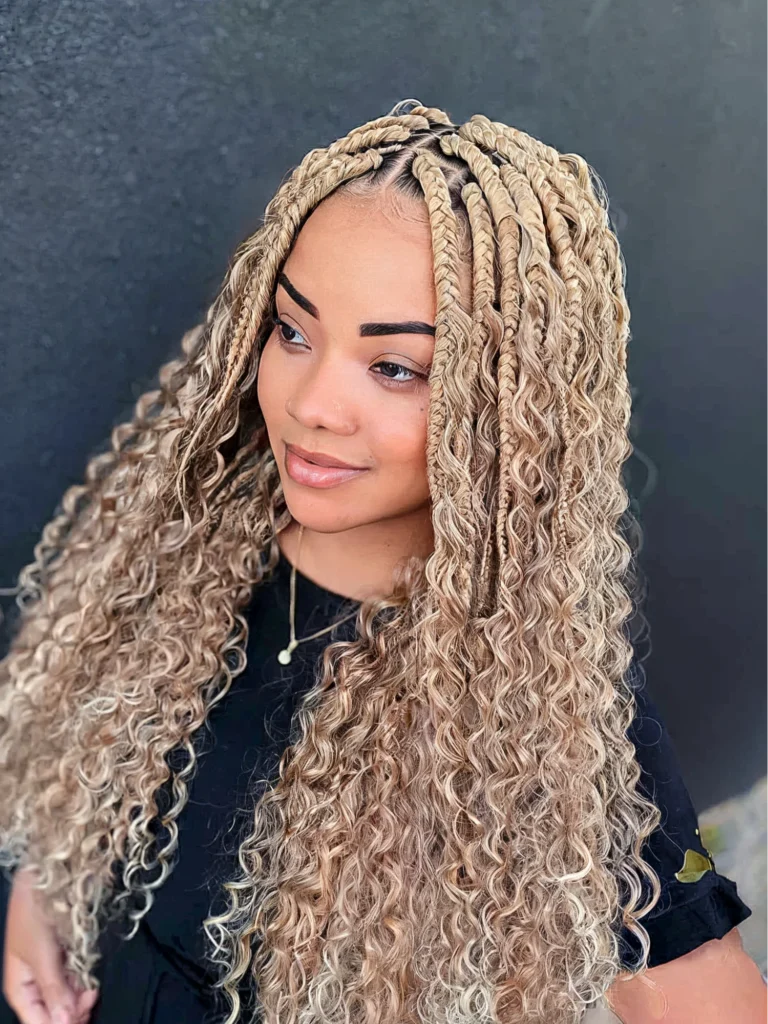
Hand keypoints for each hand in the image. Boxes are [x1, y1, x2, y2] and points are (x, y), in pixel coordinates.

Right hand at [2, 867, 98, 1023]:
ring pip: (67, 998)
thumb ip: (53, 989)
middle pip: (53, 1012)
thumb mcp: (42, 953)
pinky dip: (83, 981)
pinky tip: (91, 980)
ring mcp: (50, 970)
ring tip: (91, 990)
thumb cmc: (35, 911)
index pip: (36, 1022)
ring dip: (80, 997)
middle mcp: (34, 982)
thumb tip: (63, 1023)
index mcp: (19, 987)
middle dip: (72, 1012)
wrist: (45, 875)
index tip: (79, 1020)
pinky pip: (75, 979)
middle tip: (89, 1001)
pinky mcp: (65, 956)